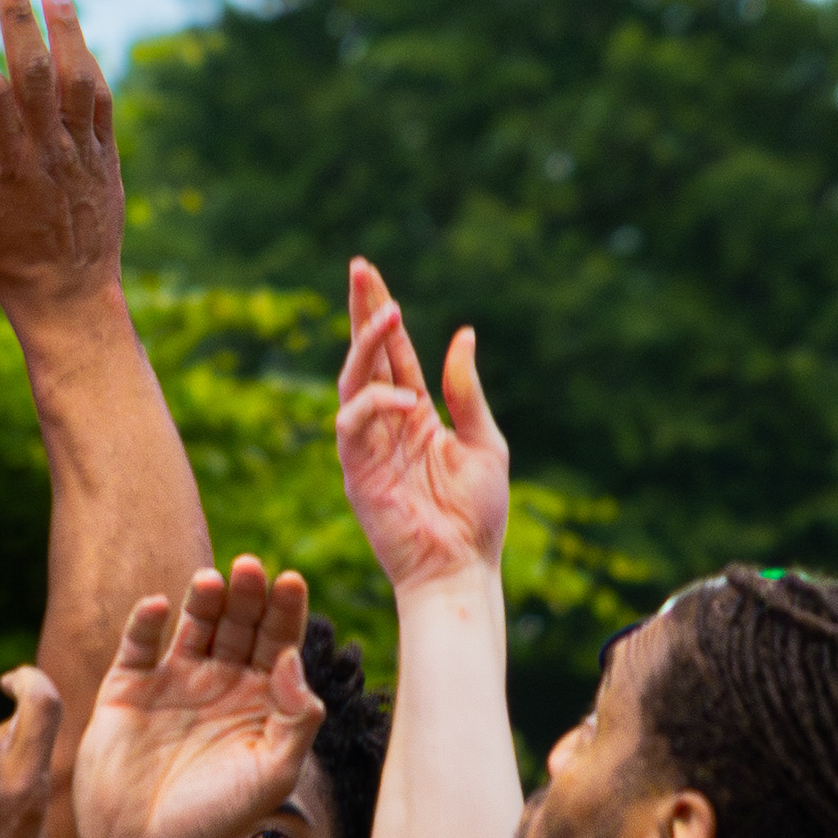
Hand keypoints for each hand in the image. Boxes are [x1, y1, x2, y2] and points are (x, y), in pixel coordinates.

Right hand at [0, 0, 124, 322]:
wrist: (68, 298)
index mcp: (3, 166)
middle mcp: (46, 151)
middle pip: (36, 71)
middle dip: (20, 17)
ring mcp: (81, 152)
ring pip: (77, 78)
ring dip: (66, 28)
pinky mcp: (106, 157)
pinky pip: (101, 101)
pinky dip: (89, 66)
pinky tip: (77, 39)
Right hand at [75, 557, 323, 837]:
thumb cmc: (216, 819)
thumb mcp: (271, 773)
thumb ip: (294, 719)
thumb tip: (291, 658)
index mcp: (260, 698)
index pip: (279, 640)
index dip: (286, 610)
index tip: (292, 582)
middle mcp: (220, 680)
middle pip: (238, 622)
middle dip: (247, 594)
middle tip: (252, 568)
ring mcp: (173, 679)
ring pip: (193, 623)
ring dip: (203, 599)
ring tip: (212, 581)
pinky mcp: (128, 685)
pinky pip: (138, 643)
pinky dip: (145, 621)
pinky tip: (157, 607)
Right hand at [337, 258, 508, 593]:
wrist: (463, 569)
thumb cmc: (477, 518)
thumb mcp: (485, 442)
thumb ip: (466, 391)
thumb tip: (463, 333)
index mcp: (415, 417)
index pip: (392, 355)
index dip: (381, 315)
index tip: (371, 274)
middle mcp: (387, 426)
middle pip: (365, 356)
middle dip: (360, 312)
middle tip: (359, 267)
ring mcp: (368, 447)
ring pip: (353, 381)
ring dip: (366, 344)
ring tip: (388, 311)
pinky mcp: (357, 472)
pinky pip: (352, 424)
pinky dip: (375, 404)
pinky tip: (407, 400)